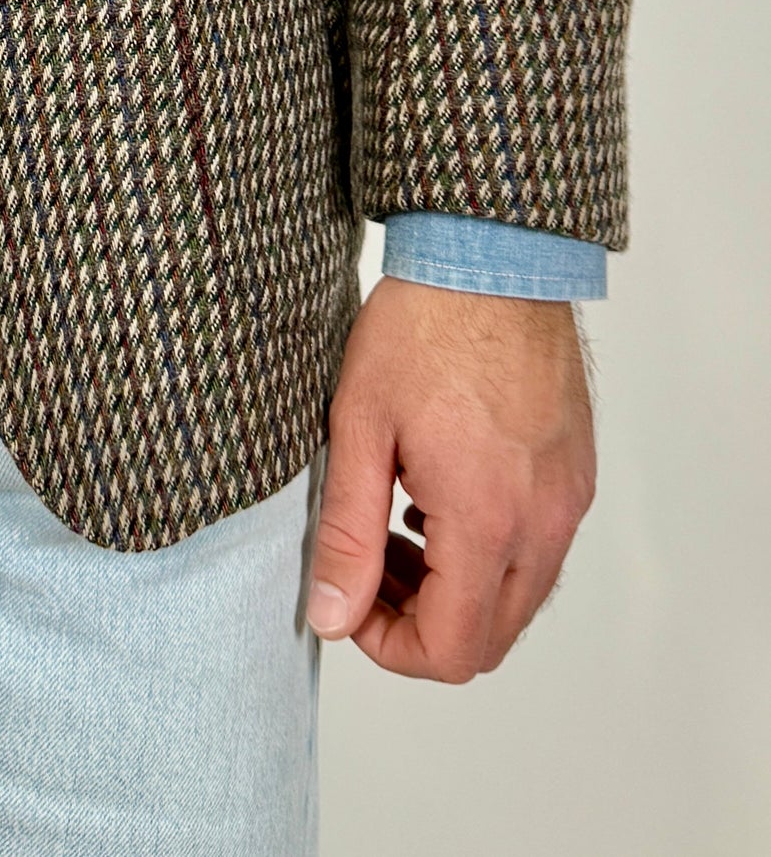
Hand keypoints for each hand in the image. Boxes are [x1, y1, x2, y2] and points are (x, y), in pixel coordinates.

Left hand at [307, 276, 594, 680]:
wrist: (490, 257)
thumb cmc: (420, 328)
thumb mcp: (358, 427)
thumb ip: (346, 533)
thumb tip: (331, 614)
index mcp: (486, 519)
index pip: (453, 649)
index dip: (392, 647)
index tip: (350, 603)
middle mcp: (542, 522)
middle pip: (490, 638)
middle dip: (422, 623)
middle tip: (368, 566)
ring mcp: (567, 499)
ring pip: (518, 597)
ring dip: (456, 590)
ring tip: (395, 524)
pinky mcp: (575, 473)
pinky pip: (539, 549)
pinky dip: (489, 550)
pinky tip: (436, 495)